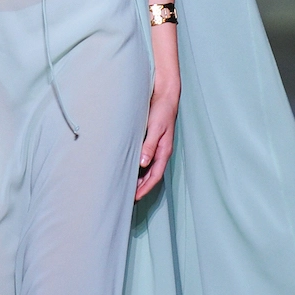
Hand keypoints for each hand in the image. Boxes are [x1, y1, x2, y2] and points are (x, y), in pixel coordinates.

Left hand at [135, 80, 178, 200]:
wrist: (165, 97)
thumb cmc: (162, 111)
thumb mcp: (155, 128)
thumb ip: (149, 145)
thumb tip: (143, 163)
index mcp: (164, 151)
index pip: (155, 175)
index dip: (145, 188)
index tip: (135, 198)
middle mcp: (161, 152)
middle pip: (151, 176)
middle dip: (142, 188)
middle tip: (128, 198)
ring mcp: (157, 148)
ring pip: (148, 169)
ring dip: (140, 180)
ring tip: (128, 188)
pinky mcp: (151, 142)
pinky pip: (145, 160)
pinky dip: (138, 168)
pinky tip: (130, 170)